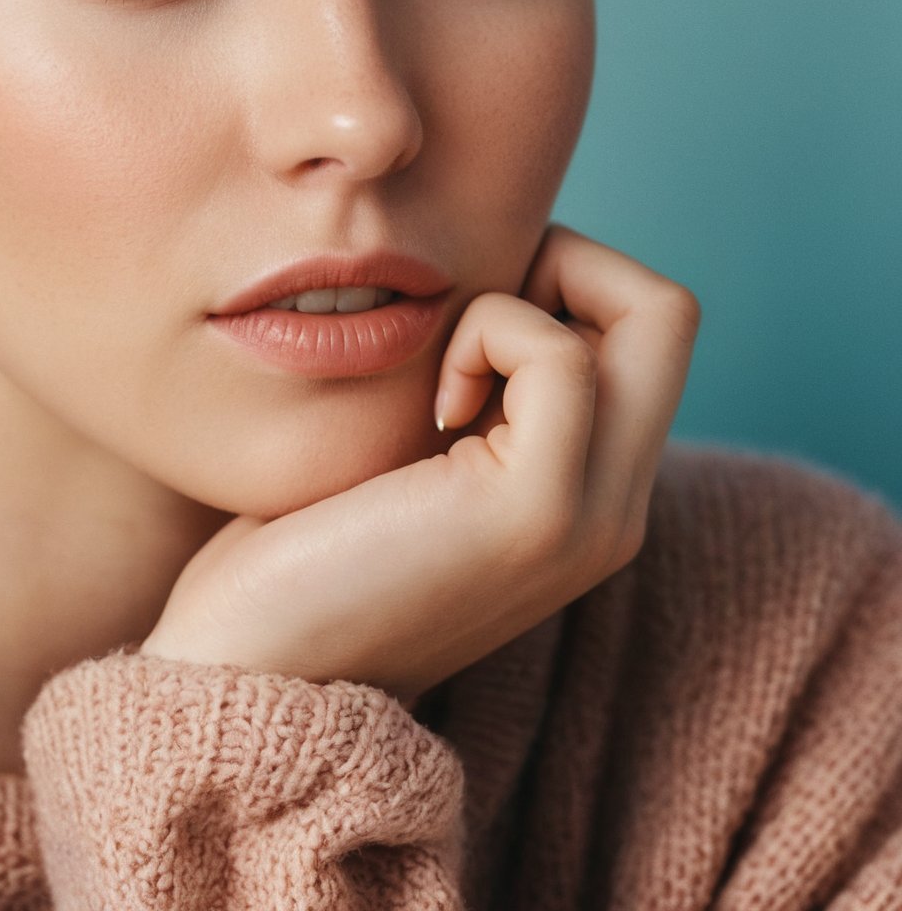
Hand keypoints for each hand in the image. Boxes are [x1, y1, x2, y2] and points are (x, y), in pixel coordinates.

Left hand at [138, 223, 699, 707]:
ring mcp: (591, 516)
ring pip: (654, 313)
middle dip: (570, 260)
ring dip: (522, 297)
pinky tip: (431, 404)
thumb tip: (485, 260)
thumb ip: (472, 376)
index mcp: (587, 488)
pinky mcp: (540, 511)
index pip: (645, 327)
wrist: (248, 659)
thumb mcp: (410, 436)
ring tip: (443, 373)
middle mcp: (615, 507)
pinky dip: (491, 334)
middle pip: (672, 311)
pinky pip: (561, 356)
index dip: (559, 277)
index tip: (463, 318)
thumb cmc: (299, 534)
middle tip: (468, 316)